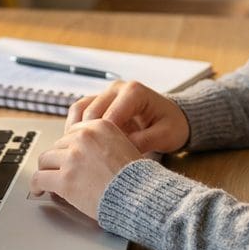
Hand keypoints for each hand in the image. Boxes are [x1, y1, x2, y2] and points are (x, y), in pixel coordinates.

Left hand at [31, 119, 142, 220]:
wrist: (140, 195)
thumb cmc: (136, 177)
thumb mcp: (124, 145)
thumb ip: (103, 141)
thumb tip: (86, 149)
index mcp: (99, 125)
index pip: (72, 132)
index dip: (68, 147)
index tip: (66, 156)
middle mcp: (83, 137)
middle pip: (57, 146)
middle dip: (58, 160)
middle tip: (58, 171)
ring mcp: (72, 158)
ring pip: (45, 160)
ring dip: (46, 170)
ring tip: (46, 180)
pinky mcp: (64, 179)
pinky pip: (39, 178)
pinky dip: (37, 185)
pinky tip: (39, 190)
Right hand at [66, 80, 189, 154]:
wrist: (173, 117)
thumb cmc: (172, 125)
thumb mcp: (165, 135)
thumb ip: (144, 141)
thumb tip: (120, 152)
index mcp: (133, 92)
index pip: (109, 115)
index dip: (102, 139)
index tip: (101, 160)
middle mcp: (116, 89)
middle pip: (90, 111)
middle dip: (86, 137)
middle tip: (85, 160)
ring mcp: (106, 94)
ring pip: (80, 109)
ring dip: (75, 131)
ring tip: (75, 154)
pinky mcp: (98, 102)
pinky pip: (80, 112)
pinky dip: (75, 128)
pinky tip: (76, 146)